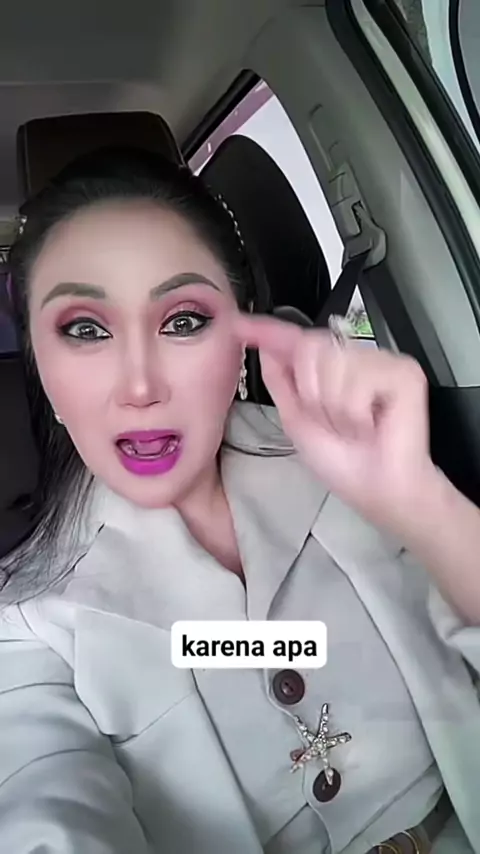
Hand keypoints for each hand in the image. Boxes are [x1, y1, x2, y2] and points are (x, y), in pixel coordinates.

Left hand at [235, 314, 438, 530]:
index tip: (239, 323)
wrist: (376, 490)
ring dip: (334, 407)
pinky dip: (356, 412)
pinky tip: (372, 426)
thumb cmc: (344, 464)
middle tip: (332, 423)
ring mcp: (382, 363)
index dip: (267, 331)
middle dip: (310, 392)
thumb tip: (265, 346)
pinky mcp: (404, 373)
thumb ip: (281, 381)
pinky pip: (361, 378)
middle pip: (312, 346)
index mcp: (331, 369)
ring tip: (355, 429)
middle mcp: (357, 359)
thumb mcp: (297, 421)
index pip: (297, 341)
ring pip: (334, 363)